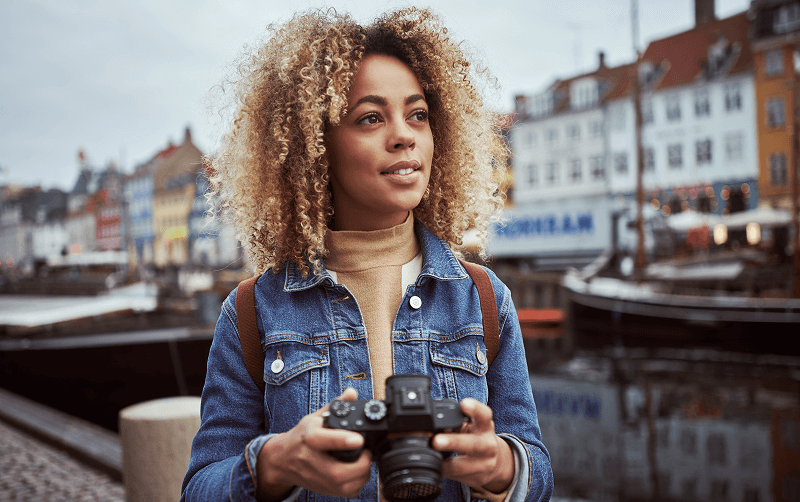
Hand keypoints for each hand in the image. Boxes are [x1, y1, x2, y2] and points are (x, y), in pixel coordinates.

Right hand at [256, 388, 371, 499]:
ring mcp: (316, 477)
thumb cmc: (301, 437)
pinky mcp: (322, 489)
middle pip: (337, 472)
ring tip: (365, 461)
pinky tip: (358, 472)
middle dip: (360, 465)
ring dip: (362, 475)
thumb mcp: (314, 417)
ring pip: (343, 486)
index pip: (322, 440)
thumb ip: (336, 405)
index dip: (342, 441)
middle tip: (368, 453)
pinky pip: (345, 493)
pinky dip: (357, 484)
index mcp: (309, 437)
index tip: (358, 439)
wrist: (282, 460)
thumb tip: (352, 393)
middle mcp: (311, 459)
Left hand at [432, 398, 513, 493]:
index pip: (484, 414)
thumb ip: (456, 422)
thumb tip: (425, 424)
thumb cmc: (476, 438)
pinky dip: (446, 472)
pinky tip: (437, 469)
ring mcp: (486, 464)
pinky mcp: (480, 478)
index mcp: (485, 426)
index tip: (464, 404)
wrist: (496, 462)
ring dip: (447, 464)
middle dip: (454, 442)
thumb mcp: (472, 426)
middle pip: (474, 443)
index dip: (475, 408)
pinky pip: (459, 477)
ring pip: (466, 466)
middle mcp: (488, 444)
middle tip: (436, 441)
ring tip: (433, 460)